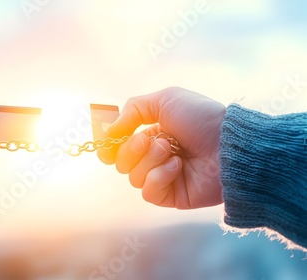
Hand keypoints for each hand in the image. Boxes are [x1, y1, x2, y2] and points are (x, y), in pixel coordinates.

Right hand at [98, 87, 225, 208]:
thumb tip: (108, 131)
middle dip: (133, 150)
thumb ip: (132, 110)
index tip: (107, 143)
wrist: (230, 144)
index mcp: (153, 135)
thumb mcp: (165, 100)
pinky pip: (148, 192)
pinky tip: (177, 167)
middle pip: (121, 162)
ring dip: (150, 161)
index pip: (119, 146)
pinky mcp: (171, 196)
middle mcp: (155, 157)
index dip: (110, 146)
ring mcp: (163, 177)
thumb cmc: (201, 118)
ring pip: (133, 177)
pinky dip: (159, 177)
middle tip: (156, 140)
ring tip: (174, 152)